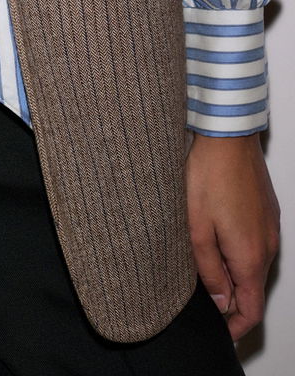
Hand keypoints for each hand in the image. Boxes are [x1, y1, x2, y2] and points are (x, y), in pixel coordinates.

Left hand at [186, 132, 279, 340]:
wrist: (228, 137)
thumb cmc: (208, 176)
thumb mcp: (196, 228)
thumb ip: (208, 270)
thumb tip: (221, 302)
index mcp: (251, 257)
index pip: (252, 310)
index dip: (236, 326)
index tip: (220, 330)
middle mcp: (268, 246)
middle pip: (253, 289)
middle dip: (230, 298)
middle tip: (202, 292)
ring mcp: (271, 227)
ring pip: (254, 265)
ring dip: (232, 271)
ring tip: (203, 260)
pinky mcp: (267, 212)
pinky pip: (256, 243)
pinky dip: (239, 251)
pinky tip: (216, 235)